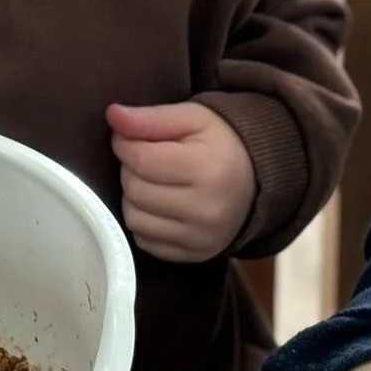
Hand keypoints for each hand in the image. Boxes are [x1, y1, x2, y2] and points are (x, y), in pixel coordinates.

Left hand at [106, 102, 255, 262]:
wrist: (257, 179)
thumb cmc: (220, 142)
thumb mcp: (192, 117)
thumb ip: (151, 117)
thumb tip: (112, 115)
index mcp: (207, 170)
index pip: (140, 160)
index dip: (123, 144)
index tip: (127, 137)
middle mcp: (206, 210)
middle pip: (135, 190)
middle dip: (130, 169)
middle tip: (145, 158)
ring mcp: (201, 238)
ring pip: (134, 218)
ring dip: (133, 196)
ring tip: (152, 180)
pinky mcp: (195, 255)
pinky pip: (145, 241)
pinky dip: (144, 220)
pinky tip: (159, 204)